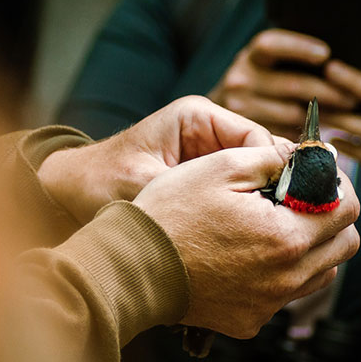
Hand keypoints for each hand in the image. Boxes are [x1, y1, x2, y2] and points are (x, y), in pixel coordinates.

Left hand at [39, 96, 293, 223]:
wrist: (69, 193)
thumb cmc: (99, 182)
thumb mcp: (145, 184)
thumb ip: (191, 190)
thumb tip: (246, 205)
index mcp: (198, 117)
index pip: (257, 139)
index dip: (277, 172)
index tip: (287, 206)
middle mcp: (209, 132)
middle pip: (263, 160)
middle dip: (276, 192)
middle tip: (291, 228)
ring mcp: (210, 157)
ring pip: (256, 181)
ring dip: (263, 208)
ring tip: (278, 240)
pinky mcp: (206, 181)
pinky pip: (240, 197)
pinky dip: (247, 218)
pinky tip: (255, 244)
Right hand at [134, 147, 359, 337]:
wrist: (130, 268)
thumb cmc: (171, 213)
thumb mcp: (221, 166)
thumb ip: (274, 158)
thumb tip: (312, 155)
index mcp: (286, 237)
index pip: (348, 210)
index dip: (337, 186)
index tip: (317, 176)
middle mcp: (286, 278)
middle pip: (343, 246)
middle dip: (330, 217)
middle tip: (299, 199)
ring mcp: (268, 305)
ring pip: (320, 274)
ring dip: (310, 247)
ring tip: (273, 226)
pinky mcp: (249, 322)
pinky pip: (283, 296)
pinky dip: (279, 274)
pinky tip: (247, 255)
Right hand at [209, 28, 356, 135]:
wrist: (215, 119)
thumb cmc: (256, 88)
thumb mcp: (263, 67)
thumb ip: (288, 62)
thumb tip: (335, 65)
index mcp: (249, 58)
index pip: (270, 45)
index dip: (298, 47)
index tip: (325, 54)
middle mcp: (240, 81)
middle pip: (291, 84)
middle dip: (327, 92)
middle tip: (352, 99)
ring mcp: (241, 109)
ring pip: (291, 114)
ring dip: (322, 118)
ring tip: (346, 117)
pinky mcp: (247, 135)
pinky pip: (284, 134)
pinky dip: (305, 135)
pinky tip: (324, 133)